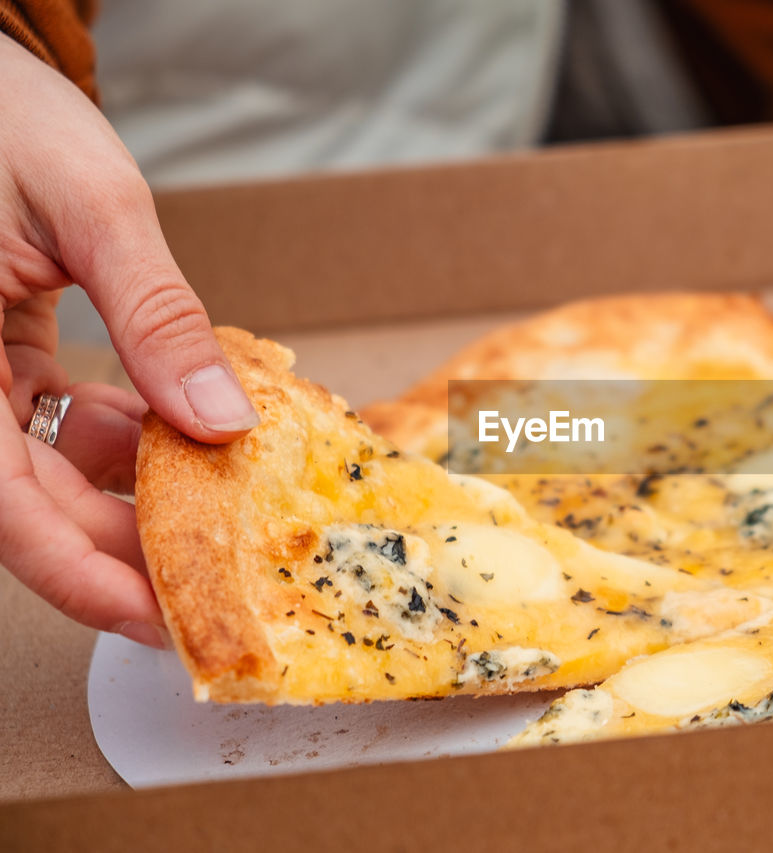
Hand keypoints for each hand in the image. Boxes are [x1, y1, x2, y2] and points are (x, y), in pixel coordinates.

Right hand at [0, 35, 258, 647]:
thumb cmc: (2, 118)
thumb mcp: (91, 208)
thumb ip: (153, 318)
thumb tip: (219, 420)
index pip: (4, 510)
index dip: (81, 578)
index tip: (159, 619)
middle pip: (32, 507)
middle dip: (126, 547)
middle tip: (221, 579)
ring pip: (50, 472)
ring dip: (136, 492)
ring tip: (225, 507)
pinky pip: (58, 425)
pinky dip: (125, 436)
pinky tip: (189, 434)